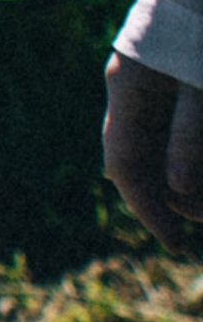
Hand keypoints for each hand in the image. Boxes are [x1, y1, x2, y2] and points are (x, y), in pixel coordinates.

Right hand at [103, 51, 202, 247]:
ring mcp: (150, 83)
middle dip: (175, 196)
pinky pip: (174, 127)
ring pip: (159, 146)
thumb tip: (178, 190)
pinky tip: (199, 160)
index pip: (126, 164)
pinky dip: (189, 149)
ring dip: (188, 175)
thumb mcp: (201, 81)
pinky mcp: (171, 78)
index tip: (177, 243)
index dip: (149, 208)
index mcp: (128, 88)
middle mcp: (132, 89)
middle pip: (141, 159)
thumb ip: (190, 134)